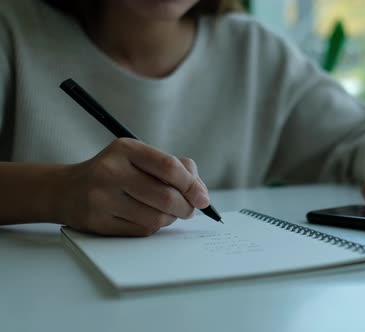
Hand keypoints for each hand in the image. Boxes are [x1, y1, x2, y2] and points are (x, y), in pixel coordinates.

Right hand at [57, 138, 208, 235]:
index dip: (192, 185)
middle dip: (186, 207)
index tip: (203, 198)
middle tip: (190, 209)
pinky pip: (142, 231)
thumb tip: (200, 191)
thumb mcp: (138, 157)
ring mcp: (102, 198)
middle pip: (166, 197)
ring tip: (168, 213)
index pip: (170, 168)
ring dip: (171, 219)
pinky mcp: (99, 222)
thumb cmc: (114, 172)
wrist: (67, 190)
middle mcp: (111, 171)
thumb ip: (172, 167)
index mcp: (126, 149)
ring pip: (157, 218)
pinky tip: (149, 218)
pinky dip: (154, 227)